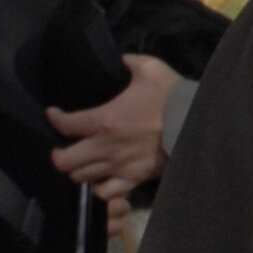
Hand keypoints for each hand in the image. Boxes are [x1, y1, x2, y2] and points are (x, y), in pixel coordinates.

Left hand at [48, 53, 176, 202]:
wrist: (198, 123)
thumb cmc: (173, 97)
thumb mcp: (151, 69)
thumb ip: (129, 62)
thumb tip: (120, 59)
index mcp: (104, 119)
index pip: (65, 125)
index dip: (54, 118)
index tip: (54, 114)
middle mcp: (106, 147)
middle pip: (65, 161)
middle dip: (59, 155)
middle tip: (64, 147)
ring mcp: (119, 166)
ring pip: (81, 177)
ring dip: (79, 169)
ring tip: (83, 162)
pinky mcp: (134, 179)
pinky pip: (107, 192)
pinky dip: (100, 188)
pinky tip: (102, 179)